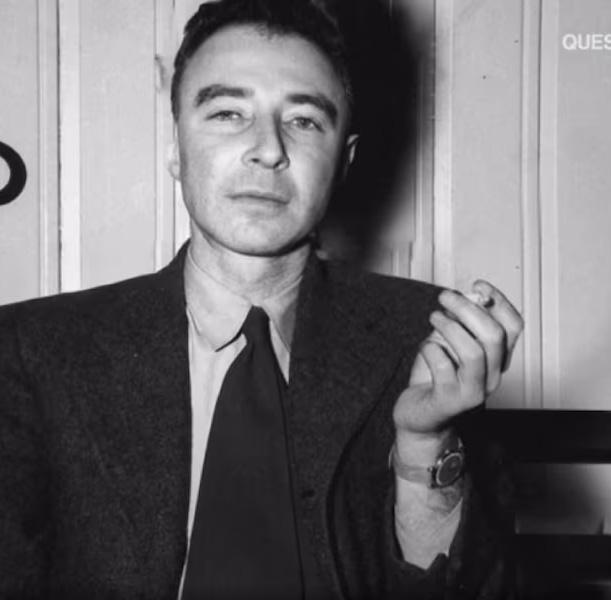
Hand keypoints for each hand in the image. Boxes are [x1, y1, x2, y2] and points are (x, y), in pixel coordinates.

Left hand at [393, 281, 522, 465]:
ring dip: (449, 327)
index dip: (499, 301)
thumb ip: (461, 321)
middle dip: (467, 308)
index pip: (514, 326)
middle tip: (444, 297)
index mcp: (498, 358)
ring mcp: (473, 391)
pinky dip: (430, 349)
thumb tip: (468, 295)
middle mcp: (492, 376)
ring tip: (434, 318)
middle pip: (494, 335)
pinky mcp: (450, 401)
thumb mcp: (450, 341)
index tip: (477, 285)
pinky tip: (425, 348)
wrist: (420, 416)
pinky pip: (443, 368)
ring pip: (473, 352)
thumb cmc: (436, 377)